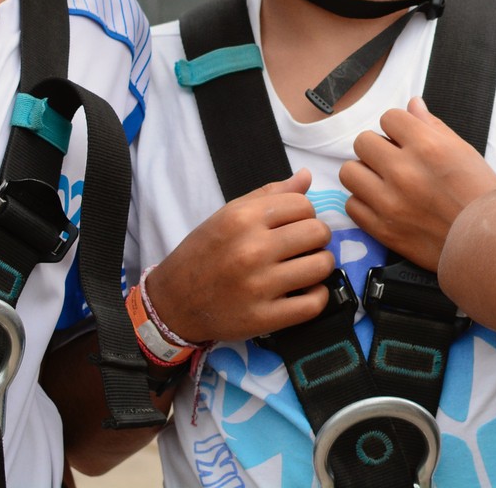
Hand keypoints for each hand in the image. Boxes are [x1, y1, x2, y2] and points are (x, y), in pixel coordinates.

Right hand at [147, 169, 335, 343]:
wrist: (174, 301)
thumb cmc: (204, 253)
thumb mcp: (228, 215)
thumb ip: (269, 195)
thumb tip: (306, 176)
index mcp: (243, 219)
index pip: (303, 205)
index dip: (305, 213)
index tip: (295, 225)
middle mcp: (252, 249)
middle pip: (317, 232)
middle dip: (317, 237)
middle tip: (304, 246)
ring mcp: (259, 286)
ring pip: (321, 265)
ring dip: (320, 264)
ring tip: (307, 267)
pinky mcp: (264, 318)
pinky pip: (313, 304)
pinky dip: (318, 296)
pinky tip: (307, 291)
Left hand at [340, 97, 495, 270]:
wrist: (485, 244)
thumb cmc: (480, 195)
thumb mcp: (464, 152)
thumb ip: (433, 126)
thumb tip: (412, 104)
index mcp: (428, 147)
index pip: (389, 117)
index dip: (397, 126)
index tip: (404, 138)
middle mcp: (405, 172)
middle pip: (362, 142)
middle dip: (377, 146)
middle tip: (392, 159)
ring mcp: (390, 202)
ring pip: (349, 171)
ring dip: (364, 173)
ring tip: (382, 181)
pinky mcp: (382, 229)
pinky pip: (351, 204)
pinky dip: (364, 202)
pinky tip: (382, 202)